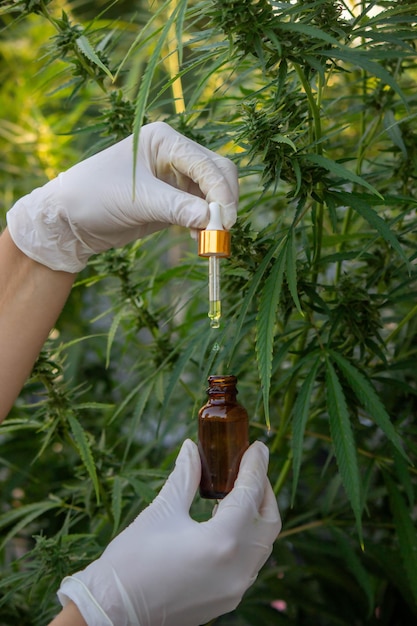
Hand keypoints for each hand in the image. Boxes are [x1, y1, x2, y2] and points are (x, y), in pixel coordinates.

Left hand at [6, 122, 237, 272]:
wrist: (69, 219)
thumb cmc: (94, 196)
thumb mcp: (137, 201)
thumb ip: (177, 208)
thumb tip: (213, 220)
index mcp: (165, 140)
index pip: (207, 163)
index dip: (220, 193)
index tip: (224, 222)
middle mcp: (174, 154)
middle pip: (218, 173)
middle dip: (224, 201)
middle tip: (222, 232)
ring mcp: (175, 177)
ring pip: (213, 193)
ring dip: (216, 215)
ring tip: (210, 240)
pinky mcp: (172, 199)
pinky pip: (200, 209)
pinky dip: (204, 223)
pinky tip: (198, 238)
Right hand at [57, 439, 280, 625]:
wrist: (113, 611)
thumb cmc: (132, 559)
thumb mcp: (162, 511)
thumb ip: (185, 476)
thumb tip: (192, 447)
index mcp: (222, 541)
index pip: (251, 494)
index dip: (256, 466)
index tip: (258, 446)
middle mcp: (238, 568)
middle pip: (269, 521)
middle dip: (264, 489)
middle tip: (251, 466)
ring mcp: (235, 588)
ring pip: (263, 544)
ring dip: (257, 514)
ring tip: (239, 490)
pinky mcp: (227, 599)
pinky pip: (250, 562)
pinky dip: (248, 537)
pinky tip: (229, 522)